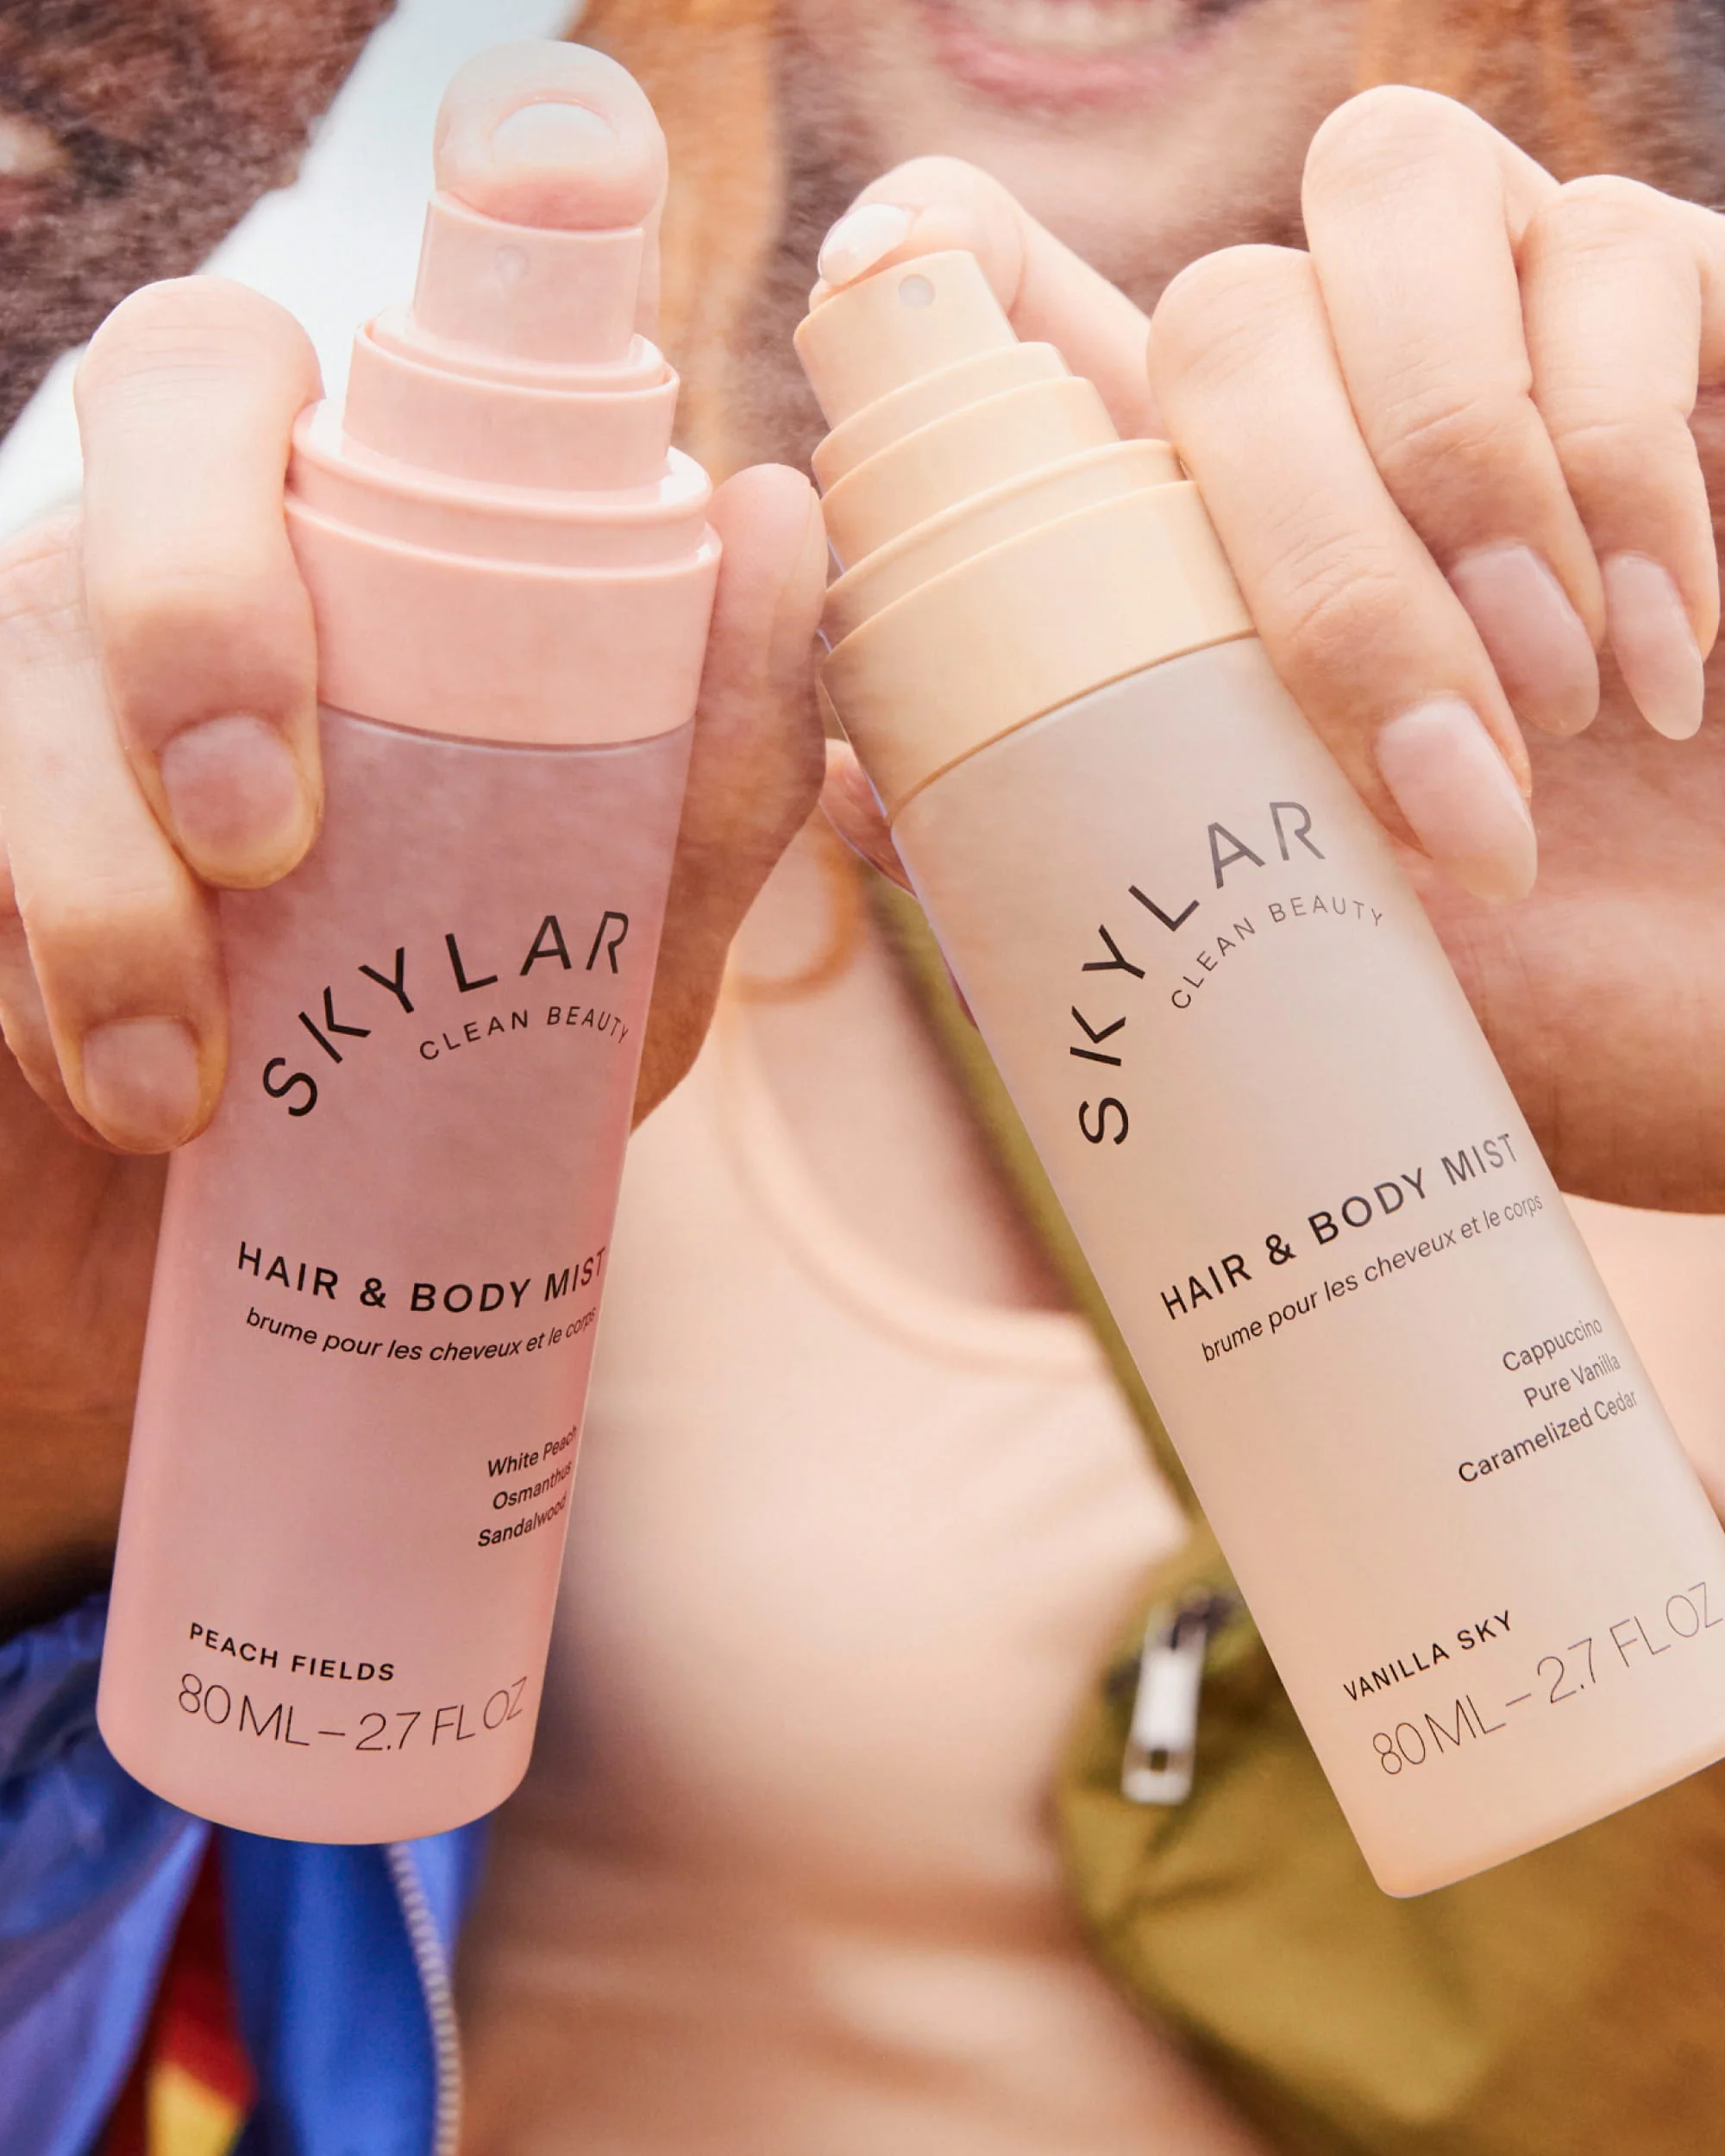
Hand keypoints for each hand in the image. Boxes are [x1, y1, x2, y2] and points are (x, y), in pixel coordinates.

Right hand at [0, 169, 824, 1622]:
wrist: (276, 1323)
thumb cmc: (447, 1115)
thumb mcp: (609, 974)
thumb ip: (702, 777)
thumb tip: (779, 506)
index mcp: (327, 585)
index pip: (287, 376)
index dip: (340, 321)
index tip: (464, 330)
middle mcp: (166, 597)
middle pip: (144, 419)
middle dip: (196, 599)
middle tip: (274, 832)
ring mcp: (28, 723)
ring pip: (8, 646)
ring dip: (97, 868)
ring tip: (187, 1086)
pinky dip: (19, 972)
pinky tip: (112, 1102)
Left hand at [814, 88, 1724, 1211]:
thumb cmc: (1545, 1004)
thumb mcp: (1291, 950)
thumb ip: (1101, 845)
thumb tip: (844, 782)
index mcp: (1197, 541)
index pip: (1012, 297)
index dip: (938, 262)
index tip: (881, 291)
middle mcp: (1325, 410)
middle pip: (1208, 301)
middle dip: (1315, 553)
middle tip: (1447, 783)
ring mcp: (1498, 338)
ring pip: (1382, 198)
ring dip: (1461, 476)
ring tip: (1568, 712)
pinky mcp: (1676, 312)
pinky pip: (1611, 251)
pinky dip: (1624, 469)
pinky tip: (1661, 658)